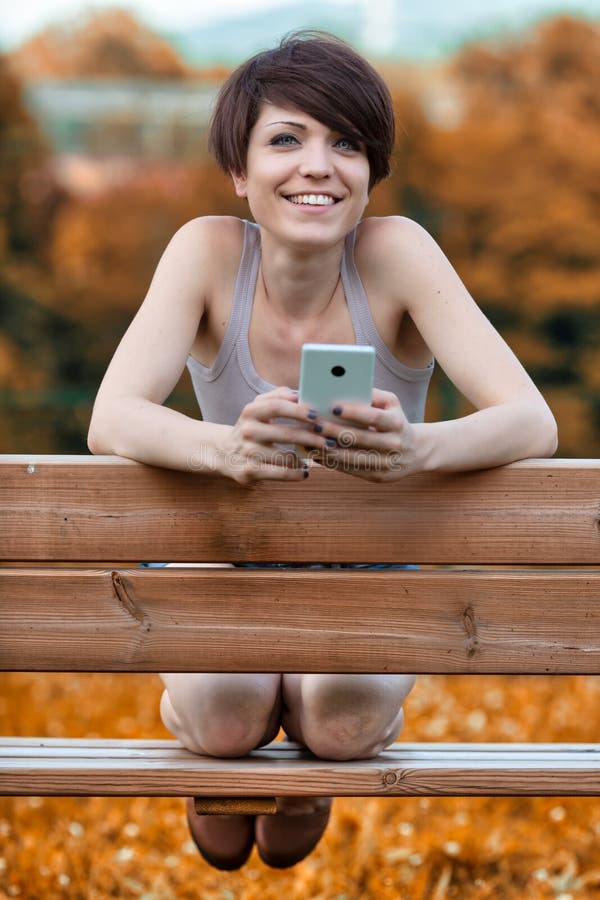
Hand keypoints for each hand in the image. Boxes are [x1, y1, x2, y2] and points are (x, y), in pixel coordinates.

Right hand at [217, 386, 336, 484]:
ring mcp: (247, 452)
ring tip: (321, 455)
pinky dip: (296, 473)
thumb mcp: (258, 408)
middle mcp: (247, 431)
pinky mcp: (249, 472)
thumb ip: (277, 396)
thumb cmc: (252, 427)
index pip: (277, 406)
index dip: (298, 410)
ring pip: (285, 456)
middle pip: (285, 433)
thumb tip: (299, 394)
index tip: (316, 415)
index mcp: (250, 411)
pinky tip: (305, 471)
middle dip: (311, 437)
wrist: (224, 453)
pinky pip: (279, 473)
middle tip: (329, 440)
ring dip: (306, 456)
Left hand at [308, 389, 418, 481]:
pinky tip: (316, 454)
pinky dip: (332, 463)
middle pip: (360, 439)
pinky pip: (351, 470)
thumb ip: (373, 394)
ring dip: (328, 450)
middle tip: (315, 424)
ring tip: (310, 441)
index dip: (354, 412)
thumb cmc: (395, 421)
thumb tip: (346, 387)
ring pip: (353, 458)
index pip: (374, 417)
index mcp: (396, 423)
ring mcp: (386, 463)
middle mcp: (393, 444)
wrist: (416, 451)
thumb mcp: (391, 404)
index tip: (333, 406)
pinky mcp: (378, 476)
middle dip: (334, 431)